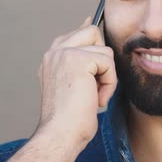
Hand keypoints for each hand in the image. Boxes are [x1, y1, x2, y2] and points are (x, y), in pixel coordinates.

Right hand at [36, 17, 117, 146]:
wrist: (61, 134)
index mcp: (52, 58)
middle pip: (93, 31)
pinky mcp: (77, 59)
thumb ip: (83, 64)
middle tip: (95, 82)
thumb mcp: (75, 85)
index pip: (77, 33)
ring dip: (107, 76)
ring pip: (105, 50)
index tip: (96, 28)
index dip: (91, 36)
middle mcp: (54, 52)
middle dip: (103, 56)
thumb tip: (96, 45)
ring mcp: (64, 53)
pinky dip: (109, 84)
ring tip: (93, 96)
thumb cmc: (70, 119)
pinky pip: (108, 63)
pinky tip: (96, 99)